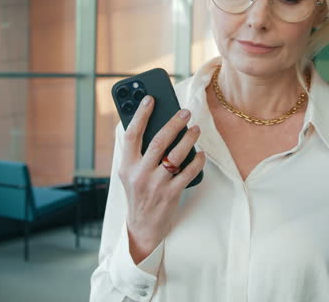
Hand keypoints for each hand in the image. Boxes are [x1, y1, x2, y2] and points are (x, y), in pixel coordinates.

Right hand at [117, 95, 205, 263]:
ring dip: (188, 139)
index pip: (131, 135)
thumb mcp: (129, 174)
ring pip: (175, 155)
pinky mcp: (171, 195)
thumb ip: (137, 153)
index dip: (140, 115)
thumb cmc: (138, 194)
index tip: (150, 98)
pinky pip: (188, 172)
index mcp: (126, 166)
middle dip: (173, 123)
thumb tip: (154, 124)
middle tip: (185, 112)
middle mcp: (139, 174)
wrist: (143, 228)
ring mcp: (156, 185)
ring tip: (196, 129)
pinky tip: (202, 153)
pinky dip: (197, 161)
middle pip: (158, 141)